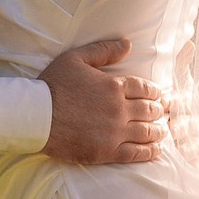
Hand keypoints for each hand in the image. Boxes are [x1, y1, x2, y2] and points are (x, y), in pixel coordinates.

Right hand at [41, 37, 167, 165]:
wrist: (36, 116)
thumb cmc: (53, 85)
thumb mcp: (75, 58)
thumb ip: (103, 50)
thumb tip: (127, 44)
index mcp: (114, 86)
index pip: (144, 88)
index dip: (154, 92)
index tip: (159, 95)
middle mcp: (119, 108)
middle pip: (148, 110)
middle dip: (158, 110)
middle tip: (162, 111)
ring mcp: (115, 132)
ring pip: (147, 132)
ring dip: (158, 131)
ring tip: (161, 131)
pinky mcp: (107, 152)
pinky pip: (136, 153)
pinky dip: (150, 152)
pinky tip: (155, 150)